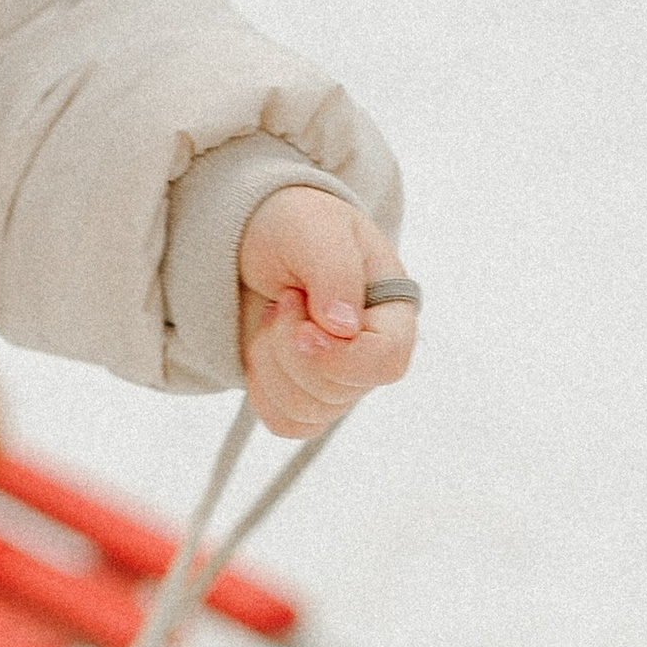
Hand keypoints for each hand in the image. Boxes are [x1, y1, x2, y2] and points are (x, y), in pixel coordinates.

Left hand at [237, 188, 419, 436]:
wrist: (255, 240)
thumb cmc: (294, 225)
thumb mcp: (313, 229)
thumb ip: (333, 272)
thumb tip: (344, 327)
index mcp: (391, 311)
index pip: (387, 361)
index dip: (341, 357)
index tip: (304, 328)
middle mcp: (372, 352)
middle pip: (340, 391)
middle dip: (291, 348)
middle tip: (283, 298)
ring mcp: (340, 380)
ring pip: (309, 410)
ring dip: (271, 363)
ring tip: (274, 314)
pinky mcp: (306, 395)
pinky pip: (287, 421)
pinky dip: (263, 389)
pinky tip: (262, 348)